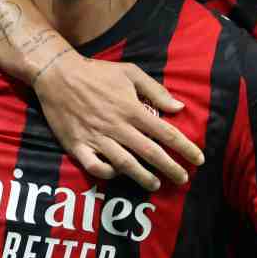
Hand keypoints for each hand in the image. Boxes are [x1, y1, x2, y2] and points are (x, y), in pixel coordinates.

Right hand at [34, 51, 204, 190]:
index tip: (199, 159)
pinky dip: (107, 173)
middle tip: (183, 179)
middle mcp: (117, 126)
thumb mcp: (130, 73)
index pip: (166, 133)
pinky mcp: (77, 145)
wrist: (57, 74)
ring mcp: (96, 137)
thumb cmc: (97, 72)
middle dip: (170, 168)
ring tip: (155, 185)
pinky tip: (117, 174)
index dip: (185, 148)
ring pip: (124, 164)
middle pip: (150, 153)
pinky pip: (94, 166)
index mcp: (132, 109)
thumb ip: (156, 90)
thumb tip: (179, 107)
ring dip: (143, 176)